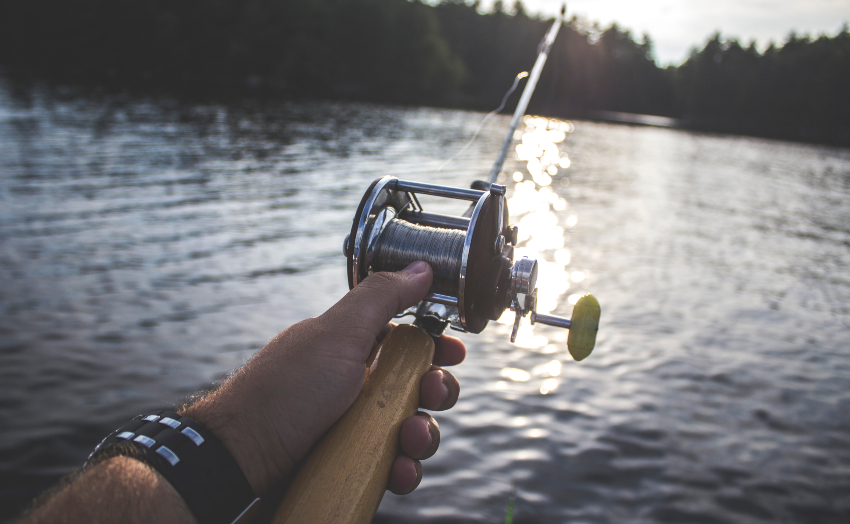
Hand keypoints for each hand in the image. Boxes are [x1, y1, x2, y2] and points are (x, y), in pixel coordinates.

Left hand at [183, 261, 464, 495]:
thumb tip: (421, 267)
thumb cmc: (284, 392)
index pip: (406, 340)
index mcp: (352, 347)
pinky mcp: (351, 464)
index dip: (435, 345)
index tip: (454, 352)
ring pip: (411, 429)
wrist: (238, 460)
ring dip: (423, 435)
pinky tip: (395, 471)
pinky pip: (391, 465)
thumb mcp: (337, 335)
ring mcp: (353, 426)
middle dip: (436, 391)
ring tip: (408, 442)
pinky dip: (401, 469)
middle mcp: (355, 385)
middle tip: (432, 394)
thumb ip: (382, 298)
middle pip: (417, 386)